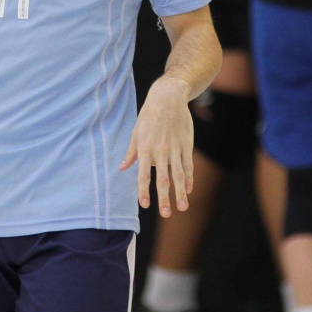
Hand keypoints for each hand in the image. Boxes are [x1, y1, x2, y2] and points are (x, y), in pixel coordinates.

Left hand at [121, 75, 193, 217]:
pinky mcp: (186, 145)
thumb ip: (131, 152)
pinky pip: (188, 165)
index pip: (143, 176)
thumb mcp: (136, 132)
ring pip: (179, 175)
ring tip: (183, 207)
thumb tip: (122, 168)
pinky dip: (189, 178)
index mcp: (145, 149)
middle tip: (166, 214)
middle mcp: (160, 151)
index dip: (144, 191)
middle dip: (165, 198)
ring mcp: (175, 149)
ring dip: (181, 192)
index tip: (145, 205)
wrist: (168, 97)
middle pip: (163, 179)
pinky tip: (189, 189)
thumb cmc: (149, 115)